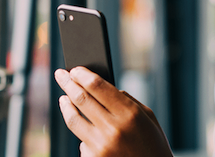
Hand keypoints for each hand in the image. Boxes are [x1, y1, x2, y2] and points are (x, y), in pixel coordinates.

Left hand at [54, 67, 172, 156]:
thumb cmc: (154, 146)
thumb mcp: (148, 118)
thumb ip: (127, 101)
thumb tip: (104, 88)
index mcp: (130, 114)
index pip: (97, 86)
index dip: (82, 75)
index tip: (74, 69)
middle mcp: (113, 129)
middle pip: (81, 99)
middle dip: (67, 83)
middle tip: (60, 75)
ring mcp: (101, 146)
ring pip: (73, 120)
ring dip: (65, 106)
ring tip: (63, 99)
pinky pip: (81, 142)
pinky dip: (83, 134)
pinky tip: (87, 131)